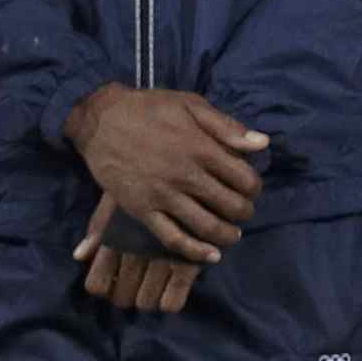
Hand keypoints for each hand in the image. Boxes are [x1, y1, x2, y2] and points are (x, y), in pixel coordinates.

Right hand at [64, 86, 264, 262]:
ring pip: (207, 226)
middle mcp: (185, 175)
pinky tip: (211, 255)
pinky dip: (195, 252)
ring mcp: (162, 195)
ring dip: (227, 235)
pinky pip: (172, 238)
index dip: (254, 187)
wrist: (98, 119)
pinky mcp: (141, 209)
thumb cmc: (148, 109)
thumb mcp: (190, 105)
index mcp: (201, 149)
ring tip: (232, 233)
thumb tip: (263, 144)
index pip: (246, 180)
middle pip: (231, 206)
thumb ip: (227, 126)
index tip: (249, 188)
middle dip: (244, 211)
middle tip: (241, 210)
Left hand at [73, 194, 196, 314]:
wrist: (183, 166)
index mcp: (112, 240)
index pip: (97, 284)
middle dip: (127, 296)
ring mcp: (158, 259)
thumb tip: (80, 256)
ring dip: (148, 300)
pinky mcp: (187, 262)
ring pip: (145, 302)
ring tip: (156, 292)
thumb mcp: (115, 203)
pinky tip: (171, 294)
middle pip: (121, 297)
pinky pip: (172, 301)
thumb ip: (98, 231)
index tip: (113, 282)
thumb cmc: (143, 183)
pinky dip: (170, 302)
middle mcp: (131, 253)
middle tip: (136, 289)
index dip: (104, 288)